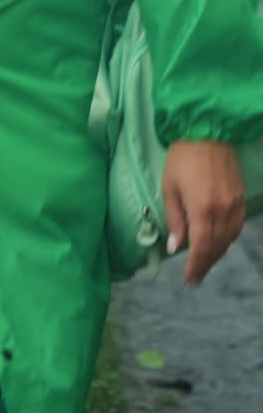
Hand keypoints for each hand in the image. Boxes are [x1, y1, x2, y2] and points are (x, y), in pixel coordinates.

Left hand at [162, 140, 245, 285]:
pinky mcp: (241, 197)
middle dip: (205, 264)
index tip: (189, 280)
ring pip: (229, 239)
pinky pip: (238, 227)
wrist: (206, 132)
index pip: (200, 248)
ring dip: (217, 254)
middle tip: (196, 277)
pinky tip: (220, 242)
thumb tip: (175, 247)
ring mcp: (235, 205)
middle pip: (216, 247)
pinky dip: (228, 239)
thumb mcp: (169, 188)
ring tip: (205, 262)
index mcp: (202, 209)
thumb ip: (174, 220)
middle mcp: (222, 211)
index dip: (195, 267)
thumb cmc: (181, 158)